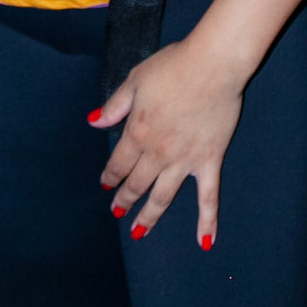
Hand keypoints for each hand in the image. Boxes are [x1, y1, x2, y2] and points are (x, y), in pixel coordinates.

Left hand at [90, 38, 245, 249]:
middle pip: (138, 183)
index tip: (105, 184)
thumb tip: (93, 122)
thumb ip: (115, 105)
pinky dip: (207, 221)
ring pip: (163, 196)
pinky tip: (204, 242)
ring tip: (139, 232)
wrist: (212, 64)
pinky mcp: (210, 160)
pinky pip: (208, 197)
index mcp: (138, 131)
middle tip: (117, 211)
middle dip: (125, 199)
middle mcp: (158, 152)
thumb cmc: (173, 66)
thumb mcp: (136, 79)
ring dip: (150, 216)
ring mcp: (185, 160)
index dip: (110, 176)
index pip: (118, 162)